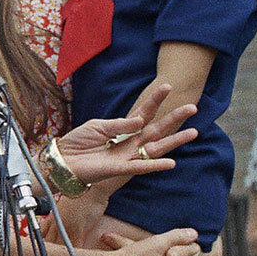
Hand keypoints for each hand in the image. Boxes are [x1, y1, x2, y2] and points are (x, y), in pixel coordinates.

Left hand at [56, 83, 197, 189]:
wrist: (63, 160)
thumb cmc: (78, 142)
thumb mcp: (97, 126)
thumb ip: (119, 123)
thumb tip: (140, 120)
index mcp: (122, 129)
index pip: (143, 112)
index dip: (155, 100)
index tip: (167, 86)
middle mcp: (129, 142)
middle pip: (157, 129)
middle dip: (174, 118)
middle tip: (193, 107)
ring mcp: (127, 156)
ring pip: (156, 147)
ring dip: (175, 140)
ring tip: (193, 132)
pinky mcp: (120, 169)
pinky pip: (141, 167)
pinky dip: (155, 165)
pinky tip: (171, 162)